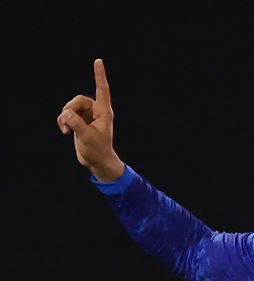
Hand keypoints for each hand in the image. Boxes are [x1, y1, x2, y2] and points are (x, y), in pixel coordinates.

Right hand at [57, 59, 124, 181]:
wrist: (96, 161)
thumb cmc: (97, 150)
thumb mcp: (87, 137)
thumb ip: (76, 123)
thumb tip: (66, 113)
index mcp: (104, 112)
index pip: (102, 90)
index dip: (99, 75)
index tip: (98, 61)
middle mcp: (96, 111)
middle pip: (78, 100)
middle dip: (70, 110)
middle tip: (68, 124)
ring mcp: (87, 116)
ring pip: (70, 107)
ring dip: (65, 117)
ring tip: (66, 130)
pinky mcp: (79, 121)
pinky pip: (66, 114)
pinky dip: (63, 121)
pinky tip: (64, 131)